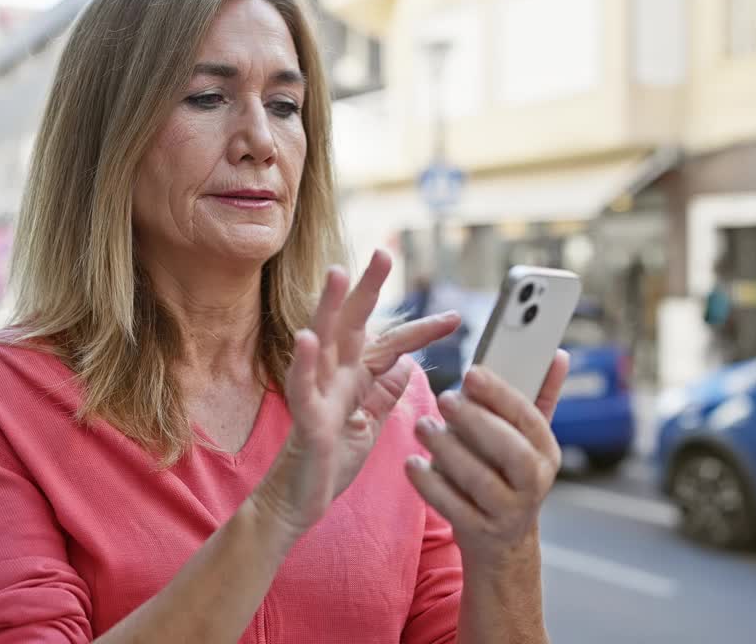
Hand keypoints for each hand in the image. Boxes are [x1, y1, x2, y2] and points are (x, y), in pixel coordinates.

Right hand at [251, 250, 460, 540]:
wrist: (300, 503)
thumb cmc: (330, 462)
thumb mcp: (370, 424)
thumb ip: (384, 392)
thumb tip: (405, 363)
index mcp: (353, 379)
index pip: (389, 345)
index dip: (420, 330)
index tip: (456, 318)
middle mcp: (333, 377)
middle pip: (352, 324)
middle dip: (367, 288)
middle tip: (383, 253)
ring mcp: (315, 394)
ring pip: (321, 343)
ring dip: (328, 308)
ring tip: (337, 274)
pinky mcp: (304, 420)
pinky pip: (301, 387)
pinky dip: (303, 362)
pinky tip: (306, 338)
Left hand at [406, 352, 569, 571]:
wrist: (503, 544)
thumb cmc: (510, 477)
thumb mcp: (529, 442)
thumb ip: (540, 397)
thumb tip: (558, 354)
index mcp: (547, 452)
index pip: (529, 419)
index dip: (501, 395)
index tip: (471, 373)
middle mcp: (534, 483)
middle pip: (511, 452)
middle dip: (476, 422)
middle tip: (445, 399)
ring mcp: (507, 512)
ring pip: (480, 480)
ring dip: (448, 450)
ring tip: (423, 427)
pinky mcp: (479, 532)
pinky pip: (453, 507)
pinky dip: (430, 485)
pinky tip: (413, 463)